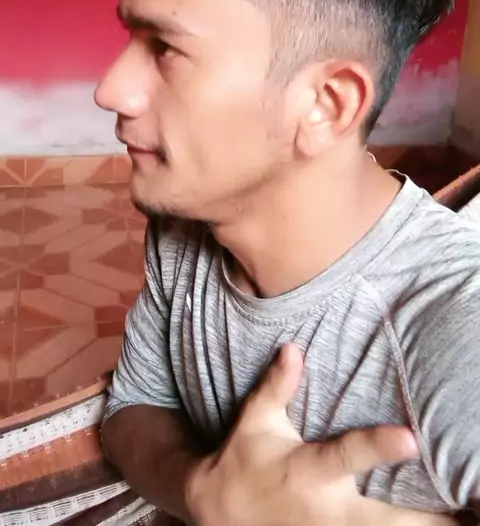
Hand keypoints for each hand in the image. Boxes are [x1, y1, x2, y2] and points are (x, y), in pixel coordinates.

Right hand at [186, 344, 454, 525]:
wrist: (218, 514)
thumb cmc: (244, 459)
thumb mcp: (255, 420)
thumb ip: (277, 387)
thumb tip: (292, 347)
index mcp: (307, 470)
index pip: (347, 455)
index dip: (378, 448)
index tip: (413, 439)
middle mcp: (325, 508)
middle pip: (380, 517)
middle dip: (419, 518)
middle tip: (460, 513)